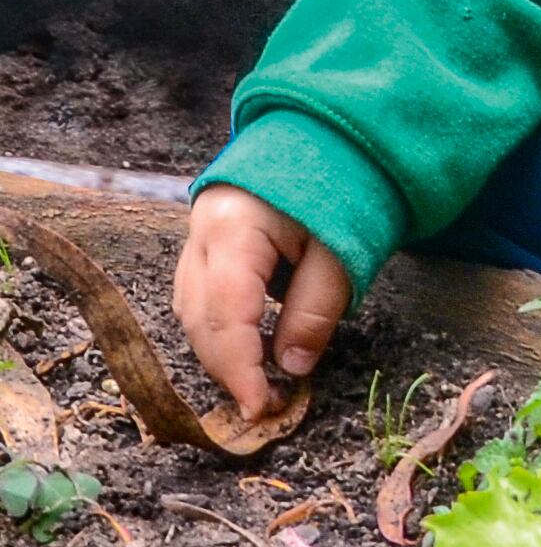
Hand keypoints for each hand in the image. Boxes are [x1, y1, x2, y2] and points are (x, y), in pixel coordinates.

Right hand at [174, 184, 346, 415]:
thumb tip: (292, 368)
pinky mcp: (204, 243)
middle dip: (226, 367)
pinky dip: (219, 326)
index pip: (225, 316)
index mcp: (234, 229)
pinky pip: (199, 296)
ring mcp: (196, 236)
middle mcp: (201, 233)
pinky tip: (248, 346)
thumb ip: (315, 310)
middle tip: (262, 404)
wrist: (331, 136)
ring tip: (256, 381)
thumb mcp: (342, 251)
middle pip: (198, 318)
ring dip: (219, 350)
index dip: (239, 370)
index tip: (260, 410)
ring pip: (191, 310)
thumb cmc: (343, 187)